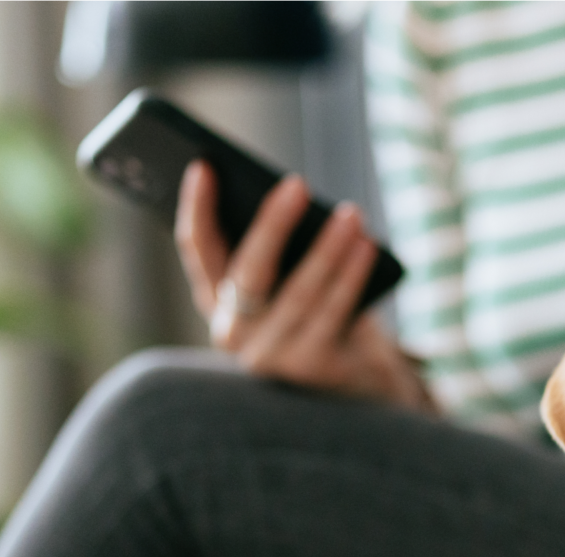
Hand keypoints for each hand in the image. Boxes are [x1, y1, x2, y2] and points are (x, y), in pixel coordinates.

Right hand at [174, 160, 430, 410]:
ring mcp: (271, 357)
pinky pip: (332, 313)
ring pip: (298, 292)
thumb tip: (292, 199)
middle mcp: (234, 334)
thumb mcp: (296, 279)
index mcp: (221, 302)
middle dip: (272, 225)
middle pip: (248, 272)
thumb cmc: (324, 316)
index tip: (203, 166)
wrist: (360, 382)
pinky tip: (366, 247)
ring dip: (328, 248)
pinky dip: (351, 276)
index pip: (198, 251)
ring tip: (351, 215)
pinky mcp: (310, 369)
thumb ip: (283, 250)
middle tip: (297, 184)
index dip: (197, 209)